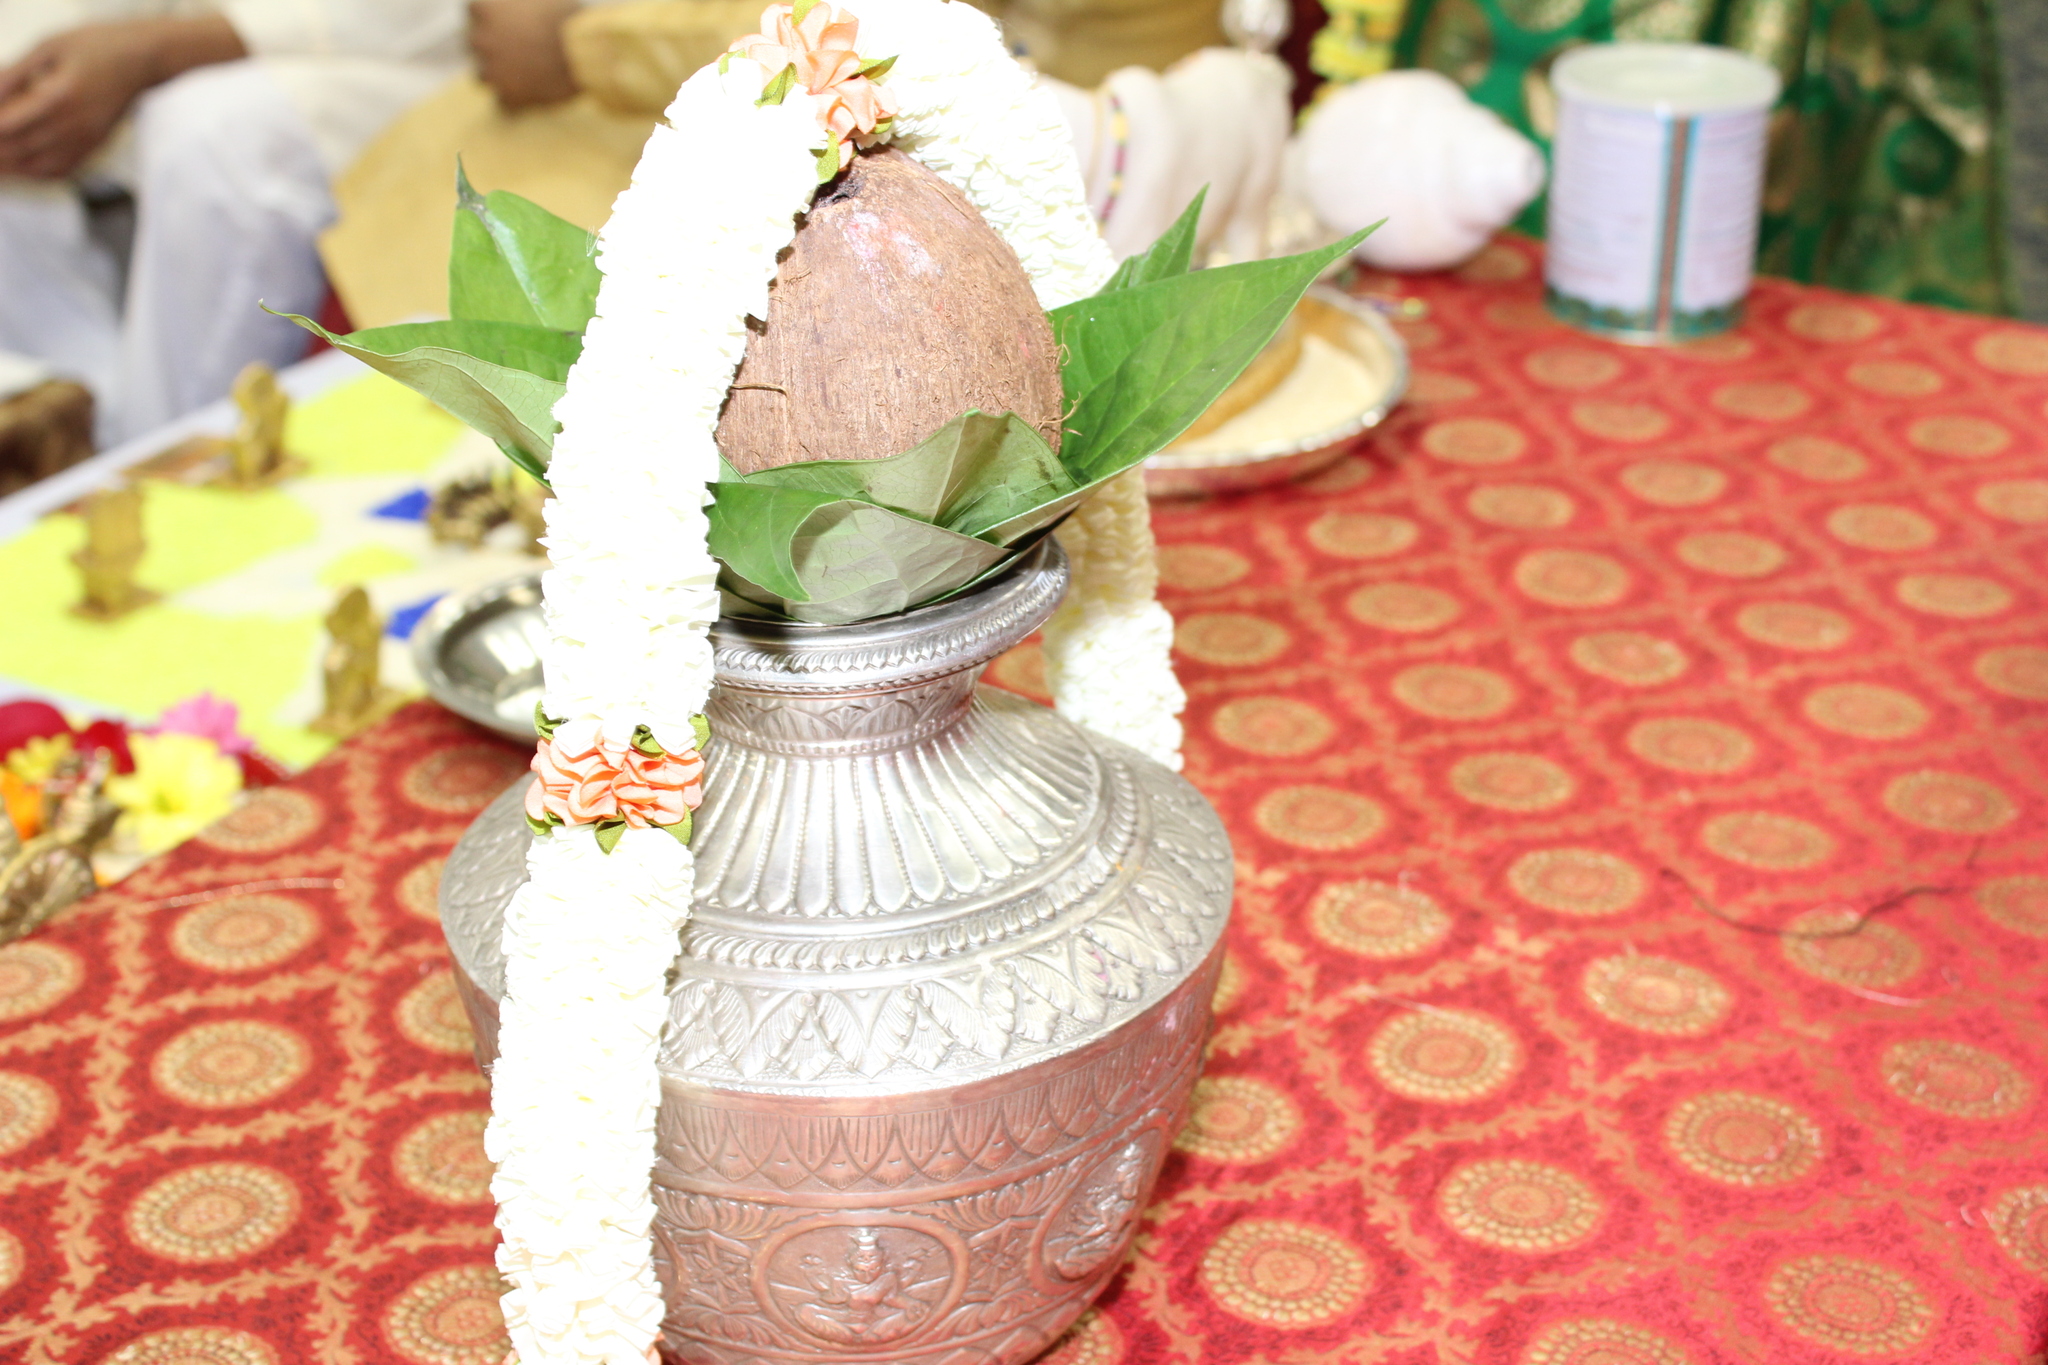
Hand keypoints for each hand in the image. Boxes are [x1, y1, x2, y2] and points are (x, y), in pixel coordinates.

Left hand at [0, 17, 243, 180]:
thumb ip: (14, 72)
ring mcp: (86, 139)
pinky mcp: (93, 145)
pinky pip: (59, 169)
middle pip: (18, 148)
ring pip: (36, 165)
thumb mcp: (49, 46)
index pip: (7, 123)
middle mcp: (74, 125)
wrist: (145, 61)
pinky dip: (33, 173)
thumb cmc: (97, 46)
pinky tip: (18, 167)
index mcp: (59, 96)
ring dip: (8, 167)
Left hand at [469, 0, 581, 111]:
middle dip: (494, 46)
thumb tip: (522, 13)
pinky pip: (503, 101)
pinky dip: (515, 98)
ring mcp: (492, 71)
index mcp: (485, 9)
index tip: (508, 24)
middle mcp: (480, 39)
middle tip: (519, 49)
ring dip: (499, 74)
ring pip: (482, 75)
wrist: (585, 51)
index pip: (474, 13)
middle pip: (475, 44)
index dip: (492, 19)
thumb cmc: (567, 17)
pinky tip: (532, 92)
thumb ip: (520, 4)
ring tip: (523, 73)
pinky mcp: (509, 97)